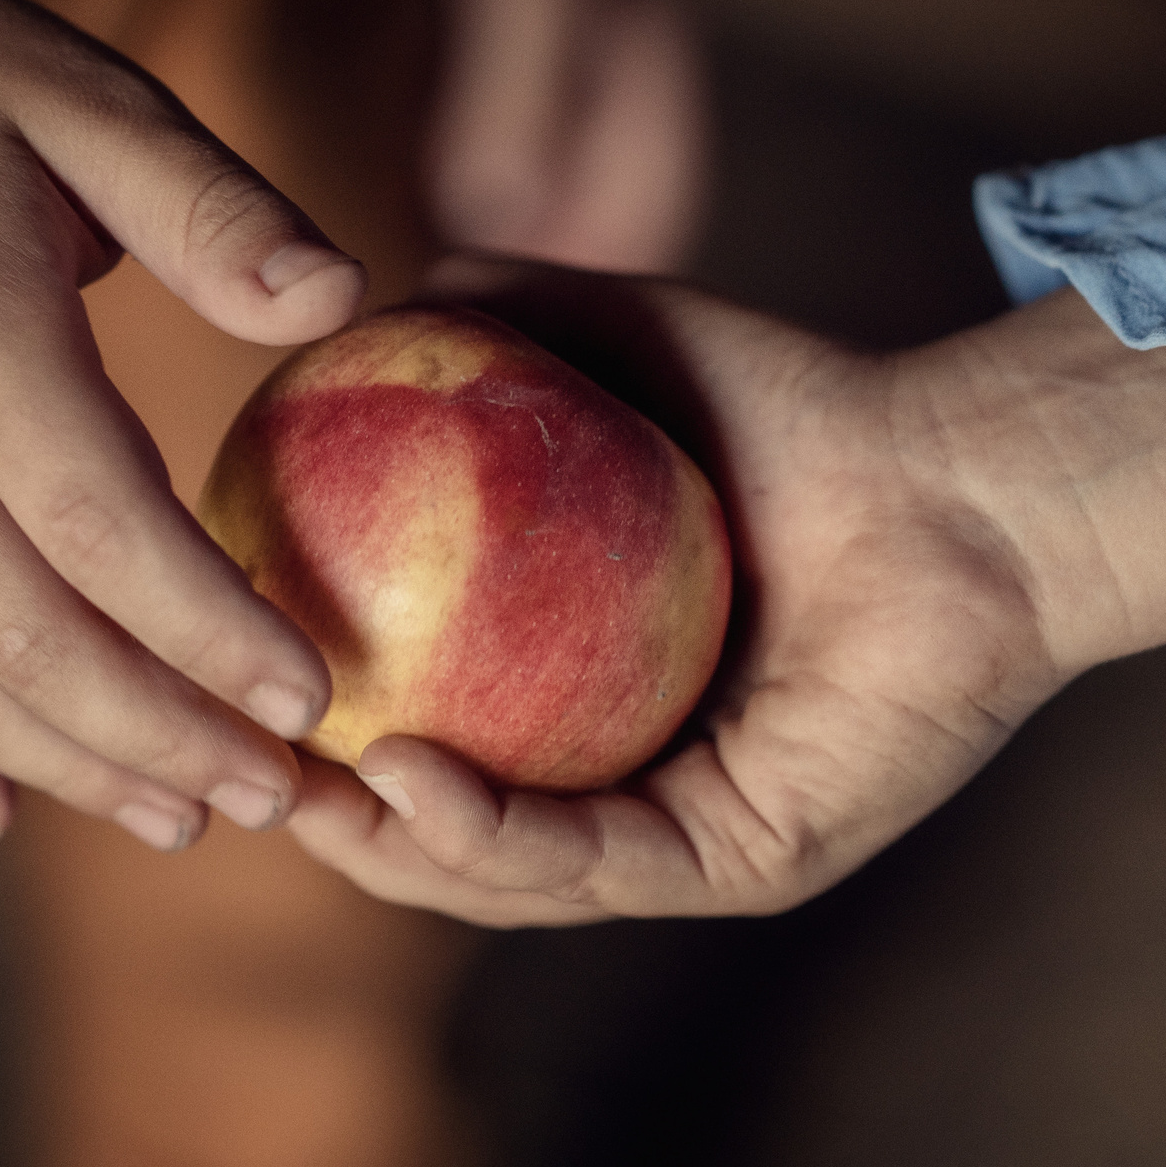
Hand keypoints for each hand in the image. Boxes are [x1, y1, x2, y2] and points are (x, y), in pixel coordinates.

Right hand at [0, 0, 361, 849]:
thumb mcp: (81, 90)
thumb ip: (211, 206)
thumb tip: (341, 294)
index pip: (102, 533)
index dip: (210, 635)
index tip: (310, 700)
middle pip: (20, 637)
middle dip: (157, 736)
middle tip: (273, 796)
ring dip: (59, 763)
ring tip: (176, 815)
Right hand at [286, 258, 1165, 924]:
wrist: (960, 462)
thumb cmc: (798, 407)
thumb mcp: (614, 345)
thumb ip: (500, 315)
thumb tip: (374, 285)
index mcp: (573, 700)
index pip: (409, 733)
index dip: (302, 723)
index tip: (205, 666)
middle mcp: (623, 785)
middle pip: (435, 839)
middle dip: (320, 818)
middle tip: (221, 758)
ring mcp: (687, 836)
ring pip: (505, 881)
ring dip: (387, 849)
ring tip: (297, 788)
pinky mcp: (754, 861)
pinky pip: (607, 865)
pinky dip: (499, 838)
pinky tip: (412, 781)